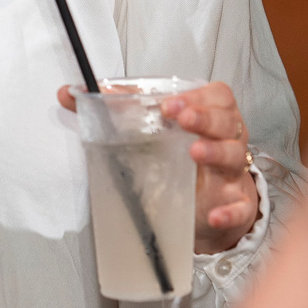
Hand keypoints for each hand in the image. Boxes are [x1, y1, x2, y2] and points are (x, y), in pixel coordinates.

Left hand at [55, 80, 260, 254]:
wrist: (209, 203)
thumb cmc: (181, 155)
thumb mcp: (155, 131)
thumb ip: (114, 110)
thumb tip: (69, 93)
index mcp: (210, 116)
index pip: (216, 96)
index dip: (197, 96)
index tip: (169, 103)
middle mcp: (226, 139)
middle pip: (227, 121)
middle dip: (204, 117)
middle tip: (181, 119)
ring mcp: (231, 173)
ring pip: (233, 156)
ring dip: (215, 152)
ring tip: (194, 153)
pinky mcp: (233, 204)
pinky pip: (238, 207)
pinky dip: (228, 211)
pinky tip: (214, 214)